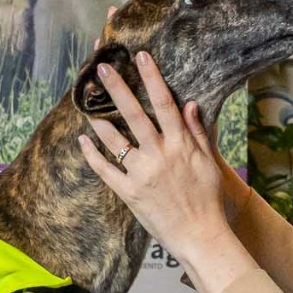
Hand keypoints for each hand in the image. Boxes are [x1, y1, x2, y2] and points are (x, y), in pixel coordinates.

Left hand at [77, 51, 255, 292]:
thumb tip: (191, 104)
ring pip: (115, 140)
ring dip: (99, 120)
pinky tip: (83, 140)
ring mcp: (141, 174)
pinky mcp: (129, 193)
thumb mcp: (209, 162)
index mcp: (180, 145)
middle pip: (135, 115)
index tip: (140, 57)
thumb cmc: (208, 199)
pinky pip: (105, 171)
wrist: (200, 236)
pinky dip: (92, 155)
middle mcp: (159, 155)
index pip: (165, 103)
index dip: (152, 77)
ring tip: (85, 103)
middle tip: (101, 69)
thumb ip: (198, 132)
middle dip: (117, 89)